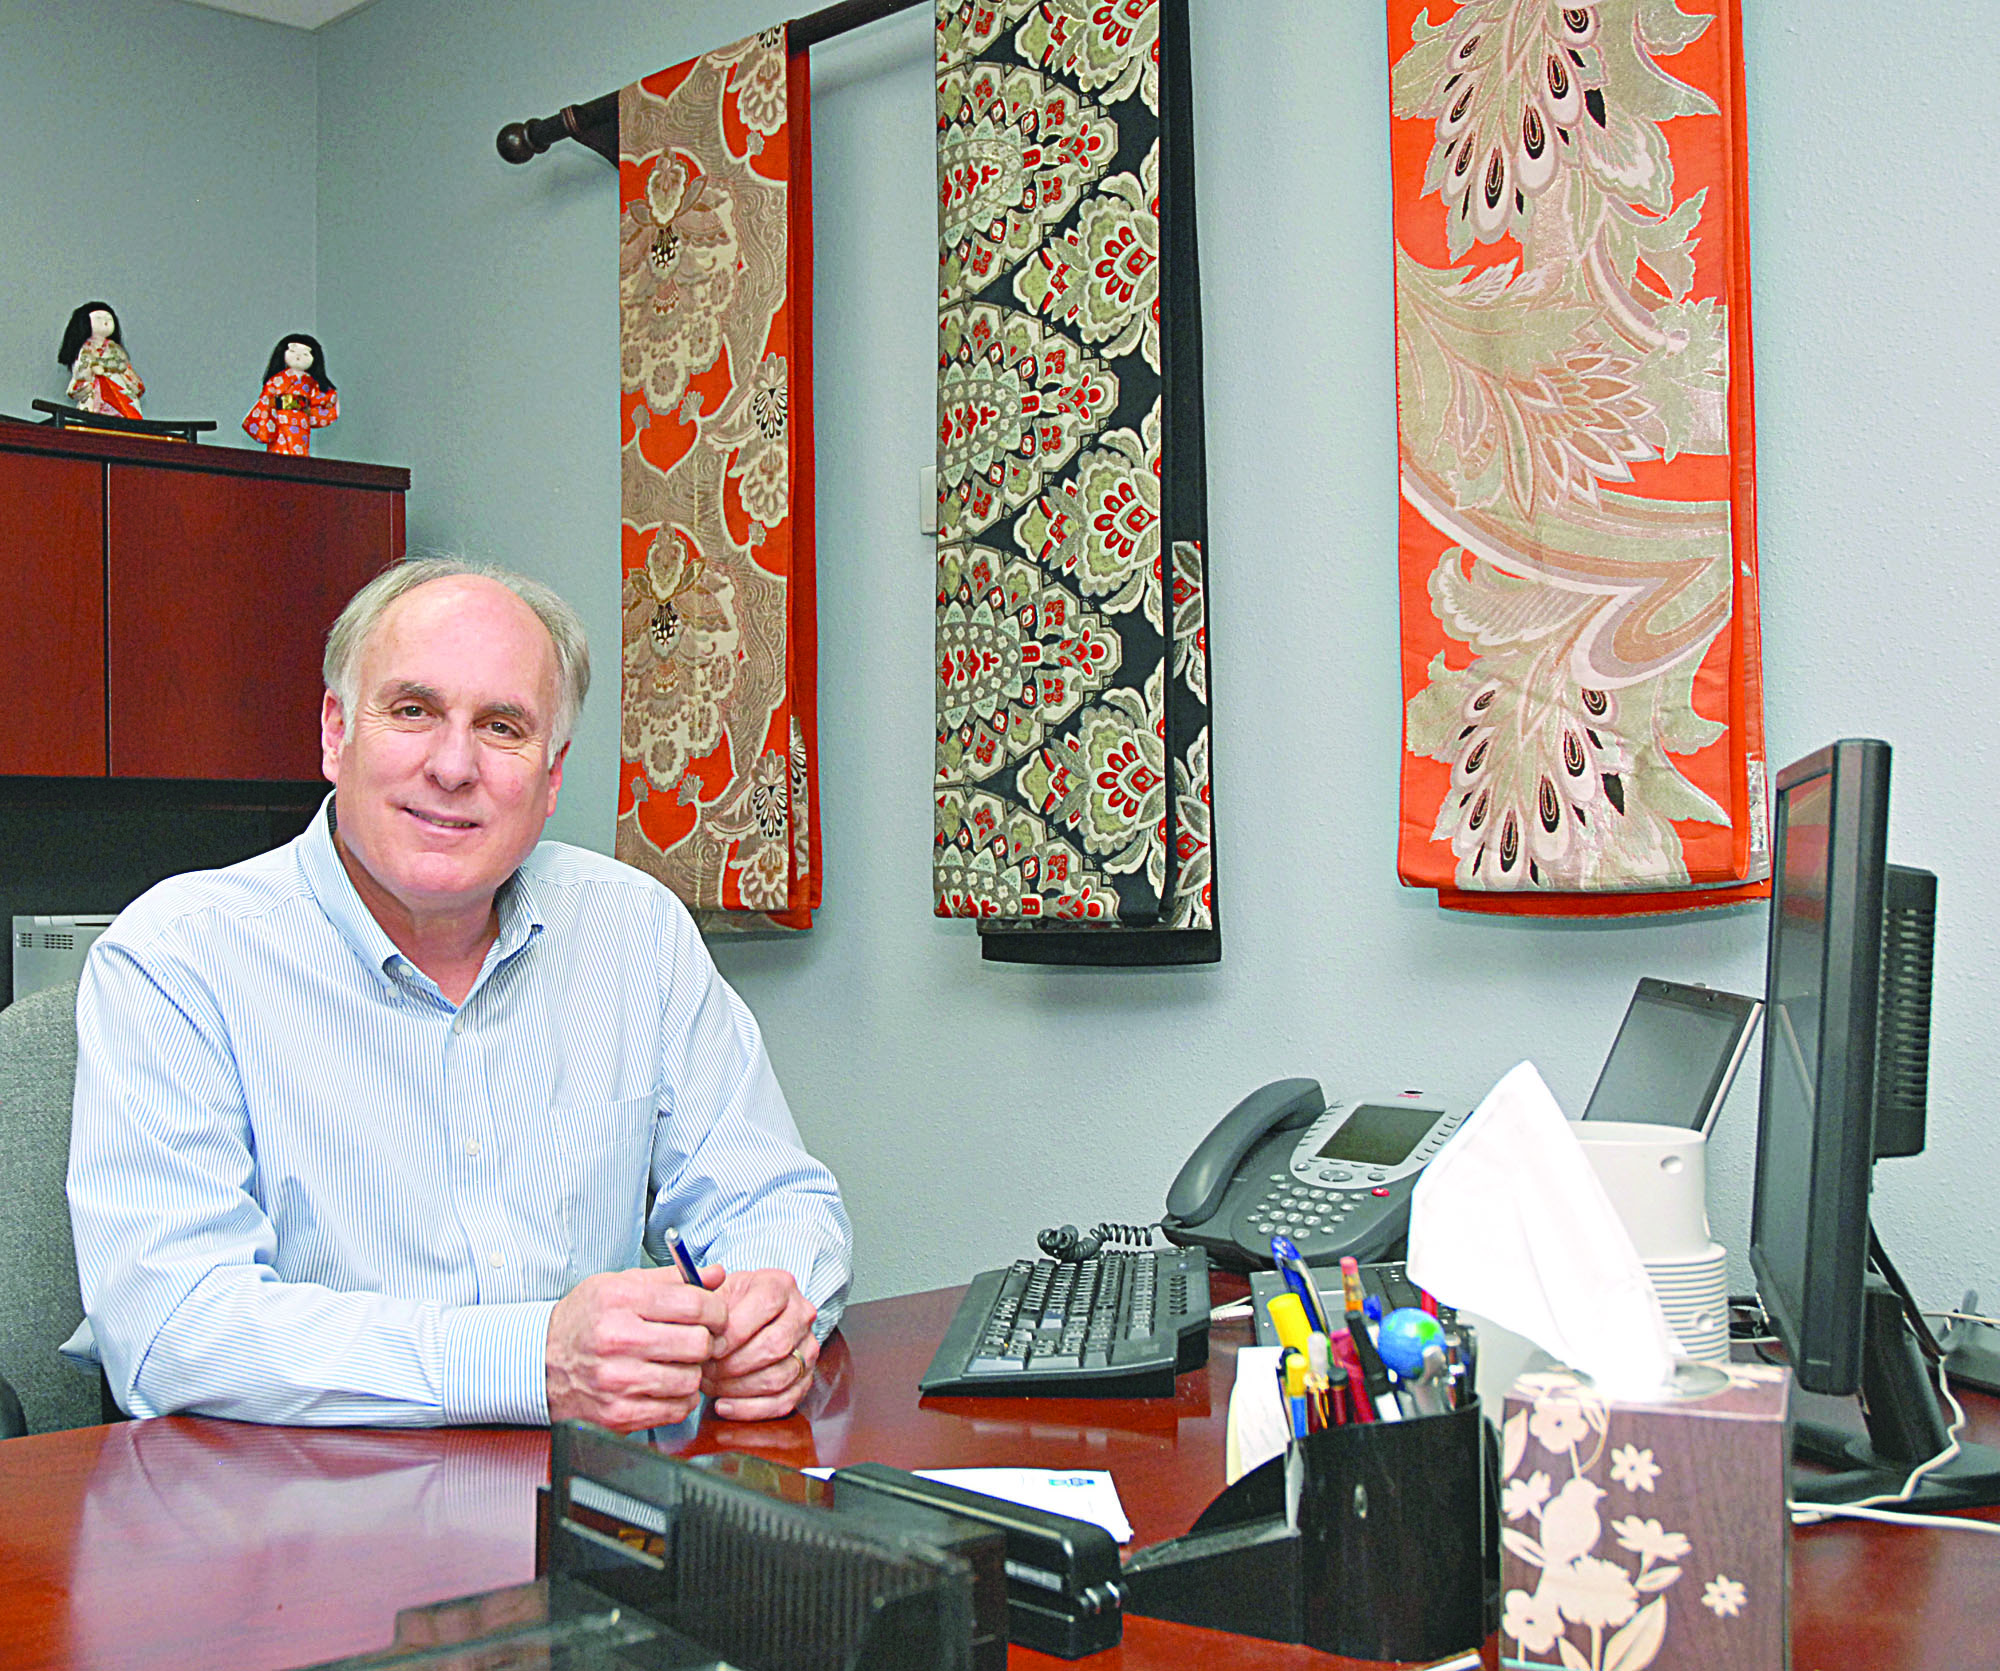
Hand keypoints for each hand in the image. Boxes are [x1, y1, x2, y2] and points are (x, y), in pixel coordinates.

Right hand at [545, 1266, 726, 1432]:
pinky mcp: (618, 1414)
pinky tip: (665, 1386)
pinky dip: (679, 1399)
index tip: (714, 1316)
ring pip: (691, 1380)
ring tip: (676, 1364)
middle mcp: (617, 1339)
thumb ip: (672, 1279)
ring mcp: (617, 1381)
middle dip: (705, 1342)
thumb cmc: (586, 1319)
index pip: (695, 1304)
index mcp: (621, 1300)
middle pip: (698, 1343)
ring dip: (693, 1372)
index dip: (716, 1311)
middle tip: (695, 1340)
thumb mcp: (621, 1284)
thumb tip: (717, 1275)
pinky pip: (676, 1410)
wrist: (540, 1362)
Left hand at [699, 1266, 819, 1421]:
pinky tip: (724, 1404)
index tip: (709, 1347)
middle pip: (775, 1346)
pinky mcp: (806, 1378)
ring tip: (711, 1385)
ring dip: (739, 1388)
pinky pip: (783, 1402)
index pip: (766, 1306)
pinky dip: (750, 1409)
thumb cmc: (728, 1305)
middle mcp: (802, 1314)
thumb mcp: (716, 1290)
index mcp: (781, 1285)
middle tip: (706, 1370)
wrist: (746, 1317)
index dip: (735, 1332)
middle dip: (734, 1364)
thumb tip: (697, 1316)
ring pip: (779, 1377)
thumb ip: (705, 1298)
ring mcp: (808, 1348)